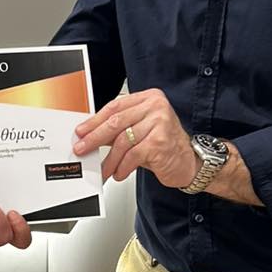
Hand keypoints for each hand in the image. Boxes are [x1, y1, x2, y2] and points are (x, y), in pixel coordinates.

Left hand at [73, 88, 195, 187]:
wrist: (190, 162)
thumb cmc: (165, 146)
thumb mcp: (141, 131)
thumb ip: (120, 128)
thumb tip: (91, 135)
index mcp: (149, 98)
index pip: (115, 107)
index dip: (95, 120)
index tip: (81, 131)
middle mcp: (156, 106)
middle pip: (116, 122)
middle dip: (95, 138)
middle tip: (83, 148)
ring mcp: (159, 123)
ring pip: (123, 141)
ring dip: (109, 159)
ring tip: (104, 170)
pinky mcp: (160, 141)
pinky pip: (133, 155)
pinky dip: (122, 167)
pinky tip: (119, 173)